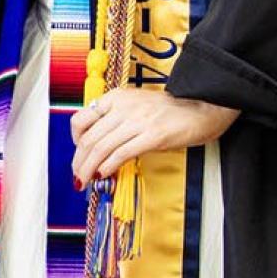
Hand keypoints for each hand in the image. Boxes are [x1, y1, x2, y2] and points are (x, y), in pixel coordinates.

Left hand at [70, 86, 238, 185]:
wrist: (202, 108)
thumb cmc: (169, 111)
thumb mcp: (136, 107)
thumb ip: (116, 120)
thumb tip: (97, 146)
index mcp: (116, 97)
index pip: (81, 118)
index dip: (74, 139)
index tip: (78, 152)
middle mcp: (123, 107)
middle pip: (89, 138)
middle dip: (79, 161)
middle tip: (76, 175)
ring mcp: (138, 121)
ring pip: (102, 147)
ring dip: (89, 167)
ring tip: (85, 180)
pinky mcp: (153, 136)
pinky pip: (122, 153)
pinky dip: (108, 166)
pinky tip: (104, 174)